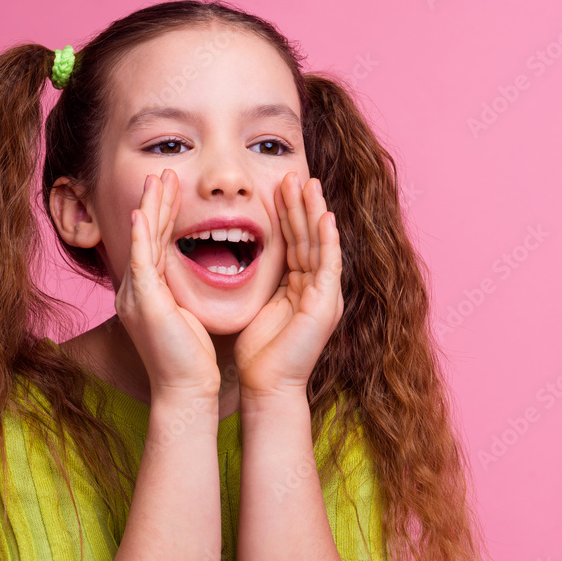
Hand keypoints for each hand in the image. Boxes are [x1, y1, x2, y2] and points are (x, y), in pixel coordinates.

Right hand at [115, 168, 220, 399]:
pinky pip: (141, 262)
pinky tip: (145, 214)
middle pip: (146, 236)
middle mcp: (136, 290)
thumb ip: (187, 293)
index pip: (156, 244)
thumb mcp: (189, 316)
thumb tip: (208, 272)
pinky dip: (143, 236)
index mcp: (148, 293)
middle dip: (156, 203)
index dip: (163, 215)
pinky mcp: (143, 302)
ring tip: (158, 181)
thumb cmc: (193, 360)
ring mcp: (136, 295)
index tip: (173, 189)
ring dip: (151, 209)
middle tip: (163, 174)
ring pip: (143, 242)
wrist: (185, 390)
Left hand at [234, 173, 343, 399]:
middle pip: (309, 237)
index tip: (276, 186)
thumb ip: (256, 281)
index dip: (287, 213)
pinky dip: (328, 241)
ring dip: (314, 213)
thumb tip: (231, 257)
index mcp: (300, 287)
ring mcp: (325, 295)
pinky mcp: (327, 305)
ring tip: (308, 184)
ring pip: (321, 244)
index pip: (295, 242)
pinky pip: (330, 266)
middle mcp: (317, 288)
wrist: (267, 386)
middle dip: (301, 205)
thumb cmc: (256, 354)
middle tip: (293, 173)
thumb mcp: (254, 305)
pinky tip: (325, 218)